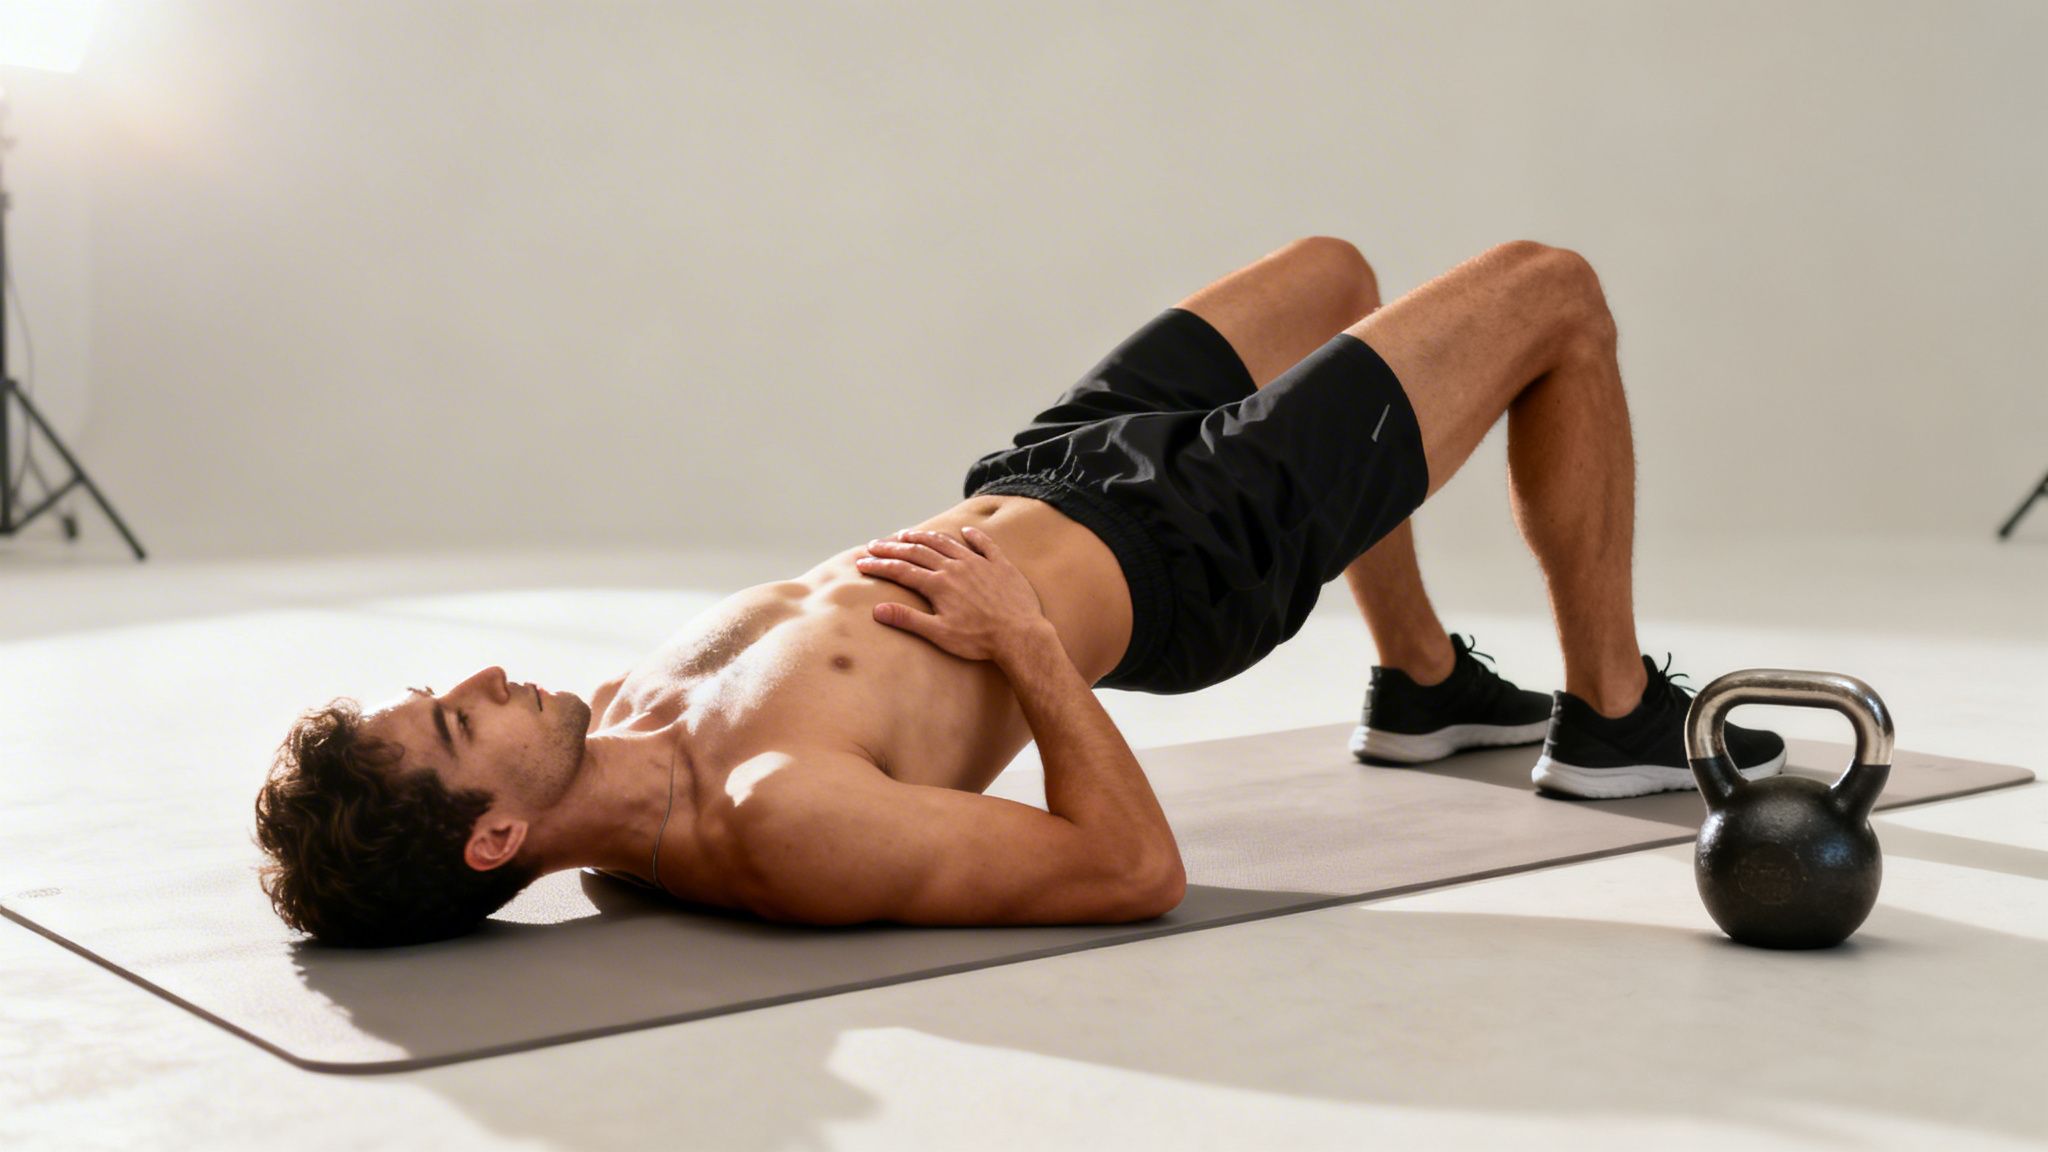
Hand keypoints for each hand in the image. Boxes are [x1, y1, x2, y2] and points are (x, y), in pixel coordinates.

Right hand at [855, 526, 1049, 662]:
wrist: (1020, 635)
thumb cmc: (979, 640)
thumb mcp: (939, 634)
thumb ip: (908, 619)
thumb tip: (878, 610)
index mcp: (938, 584)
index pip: (901, 571)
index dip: (880, 566)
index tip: (862, 563)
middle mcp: (955, 567)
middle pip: (918, 551)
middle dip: (894, 547)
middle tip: (876, 544)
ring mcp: (979, 563)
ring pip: (946, 543)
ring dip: (925, 537)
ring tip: (909, 533)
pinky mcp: (1001, 565)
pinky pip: (985, 545)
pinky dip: (974, 536)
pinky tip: (966, 531)